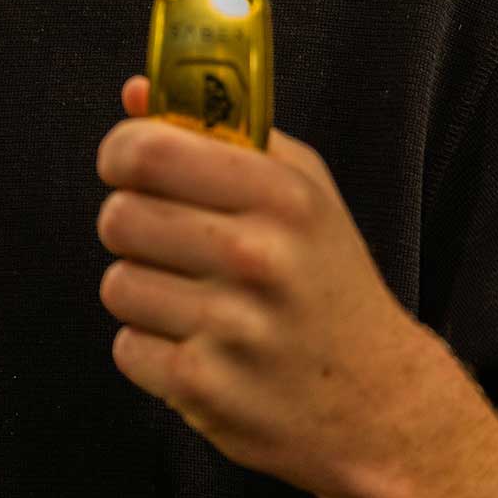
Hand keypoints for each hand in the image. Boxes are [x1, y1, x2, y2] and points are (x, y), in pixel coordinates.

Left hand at [95, 78, 446, 497]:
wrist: (380, 404)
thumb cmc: (328, 280)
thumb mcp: (303, 192)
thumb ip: (221, 133)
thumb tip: (136, 93)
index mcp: (280, 196)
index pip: (146, 150)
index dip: (121, 154)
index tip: (129, 167)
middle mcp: (256, 256)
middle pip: (118, 217)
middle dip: (133, 229)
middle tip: (171, 244)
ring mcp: (230, 326)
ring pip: (117, 284)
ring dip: (144, 294)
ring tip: (198, 303)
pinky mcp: (203, 385)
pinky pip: (126, 347)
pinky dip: (153, 350)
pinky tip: (204, 348)